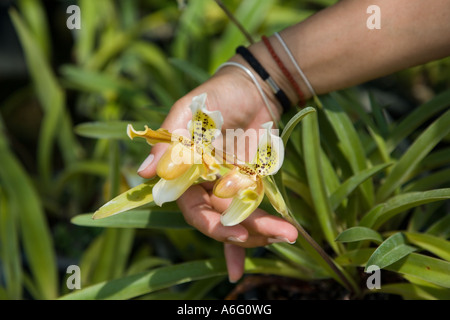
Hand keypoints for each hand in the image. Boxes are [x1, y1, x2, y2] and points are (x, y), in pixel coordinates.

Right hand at [137, 65, 297, 281]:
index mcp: (185, 171)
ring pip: (239, 219)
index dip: (211, 224)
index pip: (192, 208)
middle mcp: (203, 184)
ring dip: (261, 232)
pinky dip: (254, 234)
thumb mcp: (191, 112)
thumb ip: (170, 139)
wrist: (253, 88)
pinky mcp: (248, 185)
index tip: (236, 233)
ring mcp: (227, 187)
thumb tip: (143, 171)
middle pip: (219, 220)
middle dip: (243, 233)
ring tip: (288, 234)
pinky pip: (249, 214)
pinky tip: (255, 257)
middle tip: (274, 235)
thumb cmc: (216, 96)